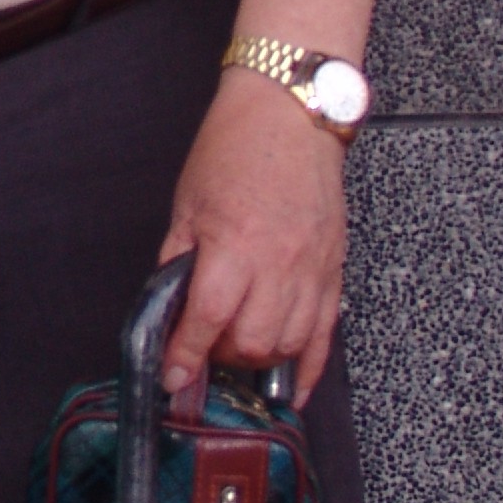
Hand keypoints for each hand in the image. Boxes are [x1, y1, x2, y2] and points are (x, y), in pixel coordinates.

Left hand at [158, 68, 347, 398]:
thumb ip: (178, 259)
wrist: (291, 113)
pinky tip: (292, 389)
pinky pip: (325, 334)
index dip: (186, 356)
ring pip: (288, 345)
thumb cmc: (236, 147)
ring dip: (258, 358)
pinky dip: (308, 368)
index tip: (172, 377)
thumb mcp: (188, 204)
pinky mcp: (333, 270)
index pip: (208, 319)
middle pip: (252, 342)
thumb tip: (169, 306)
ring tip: (236, 345)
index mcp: (234, 244)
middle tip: (203, 346)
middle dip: (220, 357)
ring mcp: (312, 270)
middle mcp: (278, 264)